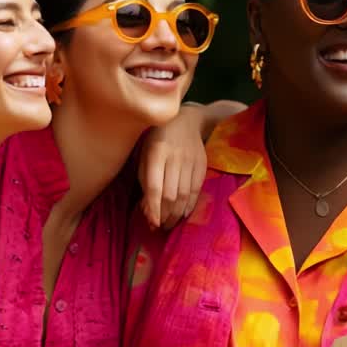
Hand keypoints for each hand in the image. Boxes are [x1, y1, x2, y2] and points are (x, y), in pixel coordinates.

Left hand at [138, 105, 208, 229]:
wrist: (186, 120)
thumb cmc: (157, 139)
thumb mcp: (144, 153)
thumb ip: (144, 180)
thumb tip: (148, 210)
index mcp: (156, 152)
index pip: (155, 186)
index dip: (153, 207)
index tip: (152, 222)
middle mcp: (175, 156)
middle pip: (171, 194)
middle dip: (165, 215)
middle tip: (160, 227)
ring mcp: (191, 160)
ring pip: (184, 194)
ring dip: (177, 214)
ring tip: (170, 224)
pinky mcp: (202, 164)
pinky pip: (197, 190)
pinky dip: (190, 205)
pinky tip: (184, 214)